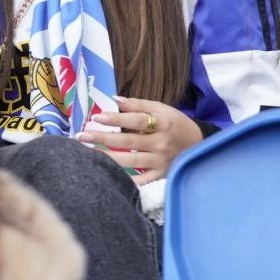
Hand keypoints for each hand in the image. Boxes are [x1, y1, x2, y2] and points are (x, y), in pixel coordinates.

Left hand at [78, 97, 204, 184]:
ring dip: (107, 158)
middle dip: (102, 139)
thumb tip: (115, 99)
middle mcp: (161, 143)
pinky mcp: (160, 175)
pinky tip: (107, 175)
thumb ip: (138, 104)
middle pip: (129, 142)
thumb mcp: (161, 109)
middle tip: (81, 136)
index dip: (117, 118)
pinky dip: (126, 179)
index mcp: (162, 124)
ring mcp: (160, 161)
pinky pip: (141, 180)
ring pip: (130, 162)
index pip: (137, 120)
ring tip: (86, 153)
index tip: (97, 117)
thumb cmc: (174, 123)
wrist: (198, 144)